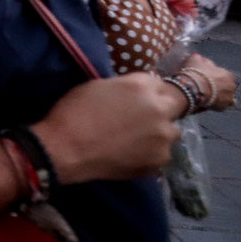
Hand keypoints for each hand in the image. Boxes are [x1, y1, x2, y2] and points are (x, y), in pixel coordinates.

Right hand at [32, 72, 180, 184]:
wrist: (66, 149)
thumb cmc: (73, 113)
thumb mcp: (96, 86)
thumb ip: (124, 87)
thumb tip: (136, 92)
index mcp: (141, 86)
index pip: (158, 83)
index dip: (148, 91)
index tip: (138, 100)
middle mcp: (159, 108)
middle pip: (174, 104)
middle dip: (162, 108)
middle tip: (141, 119)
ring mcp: (163, 135)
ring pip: (171, 131)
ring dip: (159, 132)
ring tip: (136, 140)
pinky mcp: (160, 158)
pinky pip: (162, 152)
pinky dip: (151, 153)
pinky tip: (131, 155)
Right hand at [180, 53, 237, 110]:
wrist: (191, 88)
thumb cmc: (194, 73)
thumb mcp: (195, 59)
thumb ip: (200, 58)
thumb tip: (198, 57)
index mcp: (228, 73)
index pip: (224, 75)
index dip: (215, 77)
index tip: (207, 78)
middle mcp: (232, 85)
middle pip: (226, 86)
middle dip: (218, 87)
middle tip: (207, 87)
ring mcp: (229, 97)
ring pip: (226, 97)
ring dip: (219, 96)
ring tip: (208, 96)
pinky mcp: (224, 107)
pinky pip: (223, 106)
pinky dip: (219, 105)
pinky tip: (211, 104)